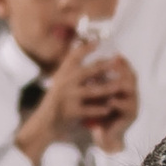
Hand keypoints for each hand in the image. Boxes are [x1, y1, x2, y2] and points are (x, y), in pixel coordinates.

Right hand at [20, 37, 130, 158]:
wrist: (44, 123)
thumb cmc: (56, 101)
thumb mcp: (59, 81)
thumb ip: (70, 69)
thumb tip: (79, 48)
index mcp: (62, 73)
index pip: (74, 56)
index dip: (85, 47)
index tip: (97, 41)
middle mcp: (65, 82)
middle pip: (89, 71)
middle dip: (105, 66)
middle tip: (118, 61)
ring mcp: (69, 97)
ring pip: (94, 90)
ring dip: (109, 87)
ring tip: (121, 85)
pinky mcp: (73, 112)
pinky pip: (91, 109)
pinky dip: (101, 109)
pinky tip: (110, 108)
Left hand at [76, 47, 137, 144]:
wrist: (103, 134)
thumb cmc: (97, 112)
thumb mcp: (95, 93)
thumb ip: (95, 77)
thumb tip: (84, 58)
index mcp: (123, 84)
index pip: (125, 68)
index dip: (119, 60)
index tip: (110, 53)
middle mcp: (130, 92)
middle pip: (131, 76)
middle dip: (122, 68)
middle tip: (113, 62)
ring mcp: (133, 104)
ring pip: (131, 89)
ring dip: (120, 83)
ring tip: (111, 80)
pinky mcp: (131, 116)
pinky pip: (127, 107)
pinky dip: (118, 103)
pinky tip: (110, 101)